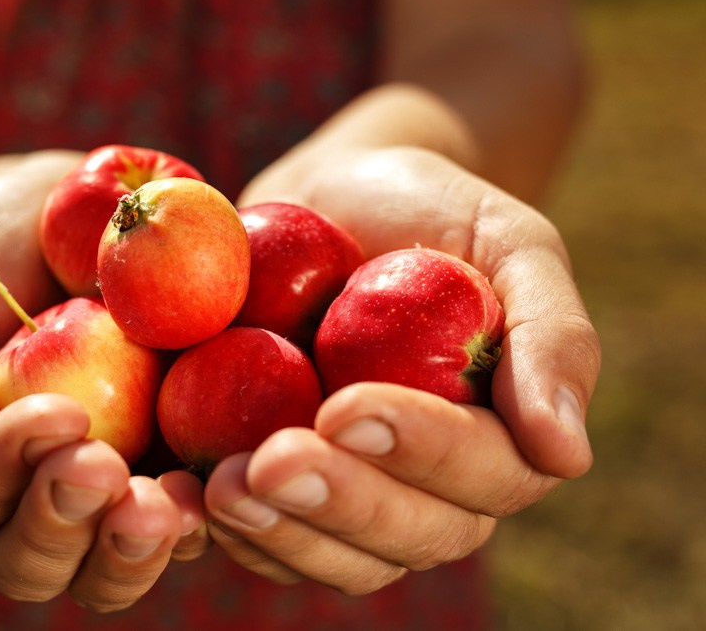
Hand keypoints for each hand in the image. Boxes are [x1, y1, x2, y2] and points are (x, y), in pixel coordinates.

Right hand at [0, 151, 207, 610]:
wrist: (66, 210)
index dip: (13, 474)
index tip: (55, 413)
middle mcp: (46, 495)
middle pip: (49, 561)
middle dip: (67, 523)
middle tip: (101, 468)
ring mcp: (122, 484)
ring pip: (119, 562)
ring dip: (136, 544)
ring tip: (165, 505)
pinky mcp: (188, 461)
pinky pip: (203, 510)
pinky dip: (213, 508)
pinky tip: (229, 480)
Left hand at [203, 146, 599, 592]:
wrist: (337, 197)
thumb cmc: (433, 212)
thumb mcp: (512, 243)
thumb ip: (552, 337)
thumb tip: (565, 453)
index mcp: (498, 438)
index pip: (481, 474)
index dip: (420, 452)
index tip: (348, 407)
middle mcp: (429, 484)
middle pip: (405, 535)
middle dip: (338, 504)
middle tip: (268, 464)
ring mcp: (353, 490)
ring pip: (334, 555)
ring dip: (278, 532)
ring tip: (219, 488)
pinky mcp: (283, 482)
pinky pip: (264, 533)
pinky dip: (226, 528)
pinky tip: (185, 494)